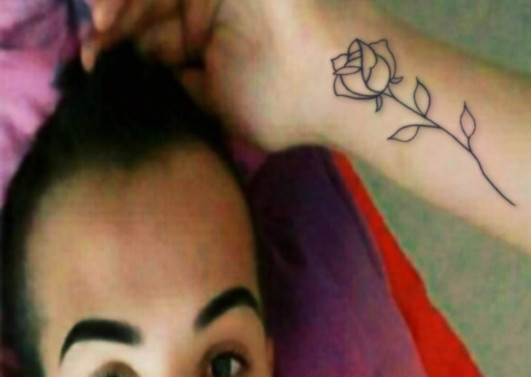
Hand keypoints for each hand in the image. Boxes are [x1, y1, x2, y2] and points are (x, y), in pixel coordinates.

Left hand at [81, 0, 335, 150]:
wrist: (335, 84)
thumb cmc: (288, 106)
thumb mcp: (219, 107)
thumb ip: (182, 90)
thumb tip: (142, 81)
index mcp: (206, 37)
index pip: (151, 36)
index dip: (117, 47)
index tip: (91, 64)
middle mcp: (208, 6)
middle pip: (147, 5)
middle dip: (115, 22)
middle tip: (93, 45)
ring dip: (125, 2)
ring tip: (103, 23)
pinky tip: (121, 8)